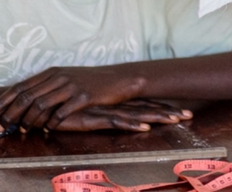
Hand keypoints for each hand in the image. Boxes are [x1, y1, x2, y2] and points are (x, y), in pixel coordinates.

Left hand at [0, 66, 150, 131]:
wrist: (118, 80)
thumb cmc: (89, 81)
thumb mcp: (66, 79)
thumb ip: (47, 87)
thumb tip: (23, 102)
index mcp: (52, 72)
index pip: (20, 86)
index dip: (2, 100)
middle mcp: (59, 76)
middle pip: (27, 96)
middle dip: (10, 113)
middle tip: (1, 127)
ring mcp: (71, 86)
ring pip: (41, 105)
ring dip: (28, 121)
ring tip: (24, 131)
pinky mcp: (84, 96)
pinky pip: (61, 112)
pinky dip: (51, 123)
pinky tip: (48, 129)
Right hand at [55, 100, 193, 132]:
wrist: (42, 103)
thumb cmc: (62, 107)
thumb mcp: (84, 111)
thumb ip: (96, 112)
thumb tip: (108, 114)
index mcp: (114, 103)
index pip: (142, 105)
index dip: (160, 107)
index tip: (180, 110)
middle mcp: (113, 105)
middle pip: (145, 108)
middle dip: (167, 112)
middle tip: (188, 115)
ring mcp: (105, 110)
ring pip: (137, 115)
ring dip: (157, 117)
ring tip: (177, 120)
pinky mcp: (94, 118)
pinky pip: (117, 123)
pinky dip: (132, 126)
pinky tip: (145, 129)